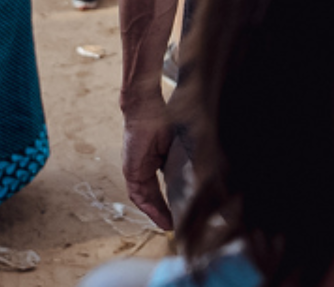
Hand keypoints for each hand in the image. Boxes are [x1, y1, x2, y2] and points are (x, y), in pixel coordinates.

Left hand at [122, 103, 175, 229]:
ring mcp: (135, 171)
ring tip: (170, 226)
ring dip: (158, 213)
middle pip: (153, 196)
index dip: (170, 201)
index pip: (162, 186)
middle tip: (176, 225)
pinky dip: (151, 208)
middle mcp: (142, 168)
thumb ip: (183, 158)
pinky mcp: (132, 172)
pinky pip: (139, 196)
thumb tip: (202, 170)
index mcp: (154, 160)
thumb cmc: (162, 119)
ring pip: (146, 199)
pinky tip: (162, 217)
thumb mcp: (177, 143)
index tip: (181, 213)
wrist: (146, 109)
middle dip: (164, 212)